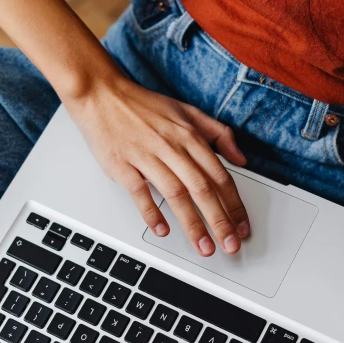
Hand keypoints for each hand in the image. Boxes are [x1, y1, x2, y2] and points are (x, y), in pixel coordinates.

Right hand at [66, 77, 250, 255]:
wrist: (102, 95)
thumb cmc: (143, 106)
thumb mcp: (188, 111)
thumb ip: (218, 133)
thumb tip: (241, 158)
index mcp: (189, 136)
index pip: (220, 175)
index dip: (234, 204)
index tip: (241, 226)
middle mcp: (171, 146)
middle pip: (202, 189)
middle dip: (219, 221)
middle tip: (229, 246)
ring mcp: (146, 156)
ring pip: (176, 194)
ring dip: (192, 224)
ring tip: (203, 246)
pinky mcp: (122, 164)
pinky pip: (140, 192)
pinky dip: (152, 212)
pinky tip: (163, 229)